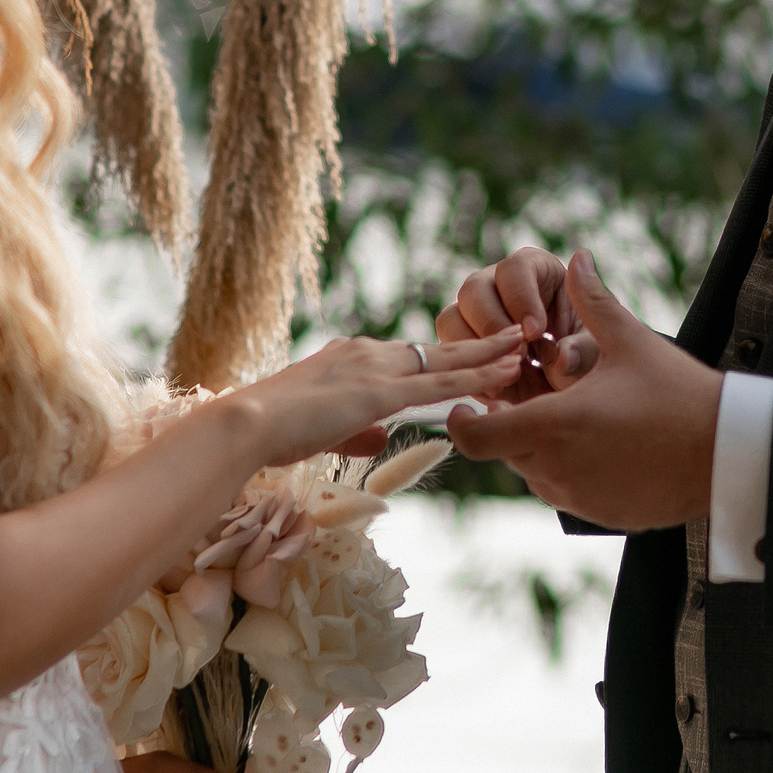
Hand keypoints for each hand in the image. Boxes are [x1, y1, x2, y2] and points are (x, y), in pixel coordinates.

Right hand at [233, 328, 524, 465]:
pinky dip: (476, 376)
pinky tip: (504, 373)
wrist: (248, 426)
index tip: (470, 353)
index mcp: (349, 358)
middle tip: (514, 334)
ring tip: (524, 345)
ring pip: (446, 359)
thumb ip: (356, 432)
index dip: (443, 357)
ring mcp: (375, 369)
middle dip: (477, 343)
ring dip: (488, 354)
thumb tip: (380, 438)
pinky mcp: (380, 392)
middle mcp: (367, 354)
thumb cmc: (273, 433)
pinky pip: (440, 383)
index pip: (407, 357)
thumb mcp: (322, 431)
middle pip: (434, 348)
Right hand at [435, 247, 599, 401]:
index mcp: (534, 270)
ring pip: (451, 319)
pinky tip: (496, 391)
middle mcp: (496, 286)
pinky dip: (468, 372)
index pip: (515, 268)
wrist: (569, 390)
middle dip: (492, 324)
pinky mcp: (461, 348)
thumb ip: (585, 352)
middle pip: (474, 288)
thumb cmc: (586, 357)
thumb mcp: (596, 353)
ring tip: (506, 378)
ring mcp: (473, 316)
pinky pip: (447, 353)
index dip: (521, 297)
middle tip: (517, 357)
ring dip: (474, 349)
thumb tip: (565, 357)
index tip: (537, 331)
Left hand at [445, 251, 720, 531]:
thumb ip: (594, 300)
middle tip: (539, 396)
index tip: (477, 402)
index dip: (466, 420)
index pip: (475, 436)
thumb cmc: (678, 394)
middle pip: (503, 450)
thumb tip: (578, 257)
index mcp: (553, 423)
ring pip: (532, 471)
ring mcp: (576, 495)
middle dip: (511, 424)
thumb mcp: (631, 341)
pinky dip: (570, 470)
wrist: (725, 453)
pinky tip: (604, 445)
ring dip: (540, 447)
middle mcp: (555, 467)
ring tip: (579, 417)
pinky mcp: (597, 513)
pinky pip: (565, 491)